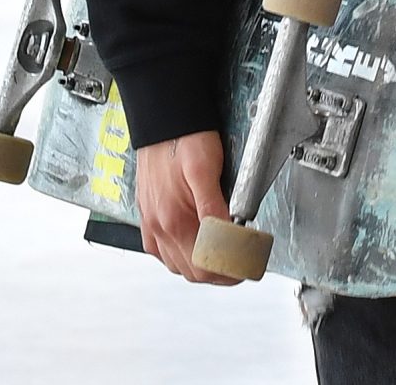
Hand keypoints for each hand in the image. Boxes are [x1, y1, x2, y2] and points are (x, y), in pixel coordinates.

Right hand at [135, 131, 240, 283]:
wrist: (161, 122)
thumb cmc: (185, 138)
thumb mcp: (206, 170)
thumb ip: (215, 207)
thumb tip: (228, 235)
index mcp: (176, 219)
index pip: (205, 265)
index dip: (230, 271)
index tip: (248, 265)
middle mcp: (160, 227)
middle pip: (192, 271)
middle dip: (221, 273)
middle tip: (242, 265)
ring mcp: (151, 224)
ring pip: (177, 266)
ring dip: (201, 268)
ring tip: (225, 258)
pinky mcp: (147, 218)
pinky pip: (160, 252)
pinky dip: (180, 258)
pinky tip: (194, 248)